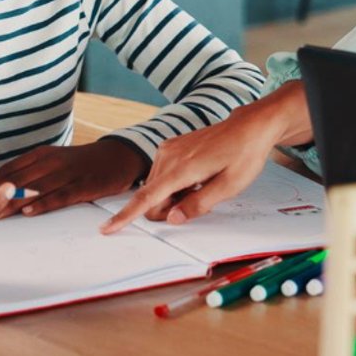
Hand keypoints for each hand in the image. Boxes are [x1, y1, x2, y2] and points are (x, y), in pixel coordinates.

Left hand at [0, 140, 147, 216]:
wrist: (118, 156)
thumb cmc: (82, 163)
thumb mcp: (54, 160)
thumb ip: (31, 172)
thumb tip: (2, 188)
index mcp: (42, 154)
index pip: (10, 169)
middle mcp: (52, 162)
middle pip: (18, 179)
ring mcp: (68, 174)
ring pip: (35, 189)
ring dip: (12, 202)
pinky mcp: (83, 186)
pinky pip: (60, 196)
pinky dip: (42, 204)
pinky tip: (28, 211)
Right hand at [99, 110, 279, 233]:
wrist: (248, 127)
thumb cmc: (243, 155)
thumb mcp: (229, 187)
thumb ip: (198, 205)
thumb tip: (171, 219)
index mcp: (182, 168)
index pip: (147, 198)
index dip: (126, 217)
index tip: (107, 229)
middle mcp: (168, 156)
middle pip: (152, 198)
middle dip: (169, 209)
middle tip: (201, 200)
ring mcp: (167, 149)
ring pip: (156, 188)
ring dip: (173, 196)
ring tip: (202, 185)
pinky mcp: (170, 147)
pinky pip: (162, 176)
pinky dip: (175, 184)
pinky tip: (197, 177)